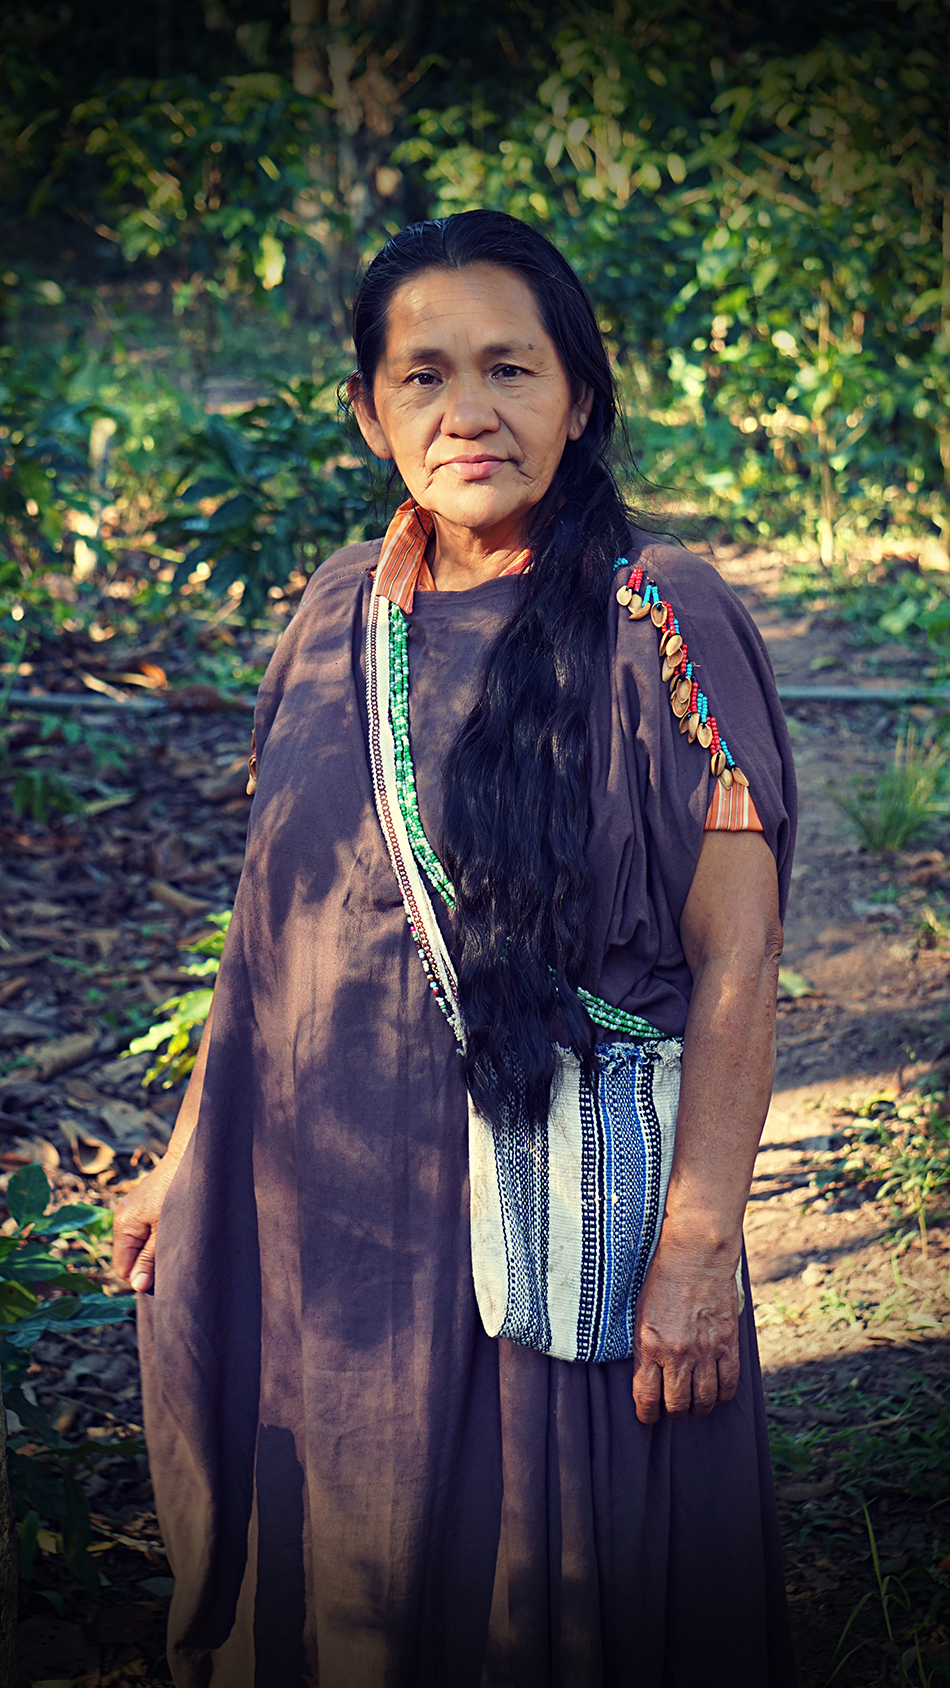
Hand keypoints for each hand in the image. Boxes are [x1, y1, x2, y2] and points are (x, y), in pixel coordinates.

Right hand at [112, 1153, 180, 1293]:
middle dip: (147, 1264)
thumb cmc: (179, 1194)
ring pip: (136, 1244)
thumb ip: (150, 1259)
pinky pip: (142, 1230)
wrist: (189, 1157)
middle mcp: (121, 1216)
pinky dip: (154, 1236)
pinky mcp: (141, 1204)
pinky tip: (171, 1229)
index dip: (141, 1277)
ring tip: (173, 1241)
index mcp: (123, 1225)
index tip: (164, 1274)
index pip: (123, 1269)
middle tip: (172, 1258)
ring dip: (153, 1249)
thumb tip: (137, 1286)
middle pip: (128, 1257)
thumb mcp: (166, 1232)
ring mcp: (130, 1208)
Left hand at [632, 1233, 740, 1424]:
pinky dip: (722, 1395)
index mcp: (650, 1346)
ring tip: (695, 1404)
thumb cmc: (663, 1279)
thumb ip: (645, 1347)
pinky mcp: (728, 1344)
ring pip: (704, 1401)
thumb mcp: (641, 1314)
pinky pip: (728, 1384)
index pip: (646, 1397)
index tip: (648, 1417)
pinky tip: (716, 1392)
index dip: (647, 1415)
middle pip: (677, 1405)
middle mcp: (677, 1354)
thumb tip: (649, 1375)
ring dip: (698, 1408)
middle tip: (673, 1408)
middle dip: (673, 1412)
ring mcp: (705, 1351)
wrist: (696, 1255)